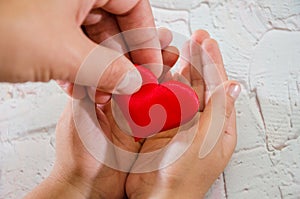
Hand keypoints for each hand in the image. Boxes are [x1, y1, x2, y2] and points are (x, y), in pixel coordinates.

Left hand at [0, 0, 161, 93]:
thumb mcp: (62, 51)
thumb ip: (106, 69)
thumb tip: (132, 80)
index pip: (135, 5)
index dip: (147, 39)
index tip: (150, 67)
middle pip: (115, 23)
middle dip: (121, 60)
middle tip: (127, 85)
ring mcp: (56, 4)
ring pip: (93, 36)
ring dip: (99, 68)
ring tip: (100, 92)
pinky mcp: (42, 20)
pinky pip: (72, 41)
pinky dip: (78, 65)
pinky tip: (76, 84)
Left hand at [25, 28, 177, 198]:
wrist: (89, 187)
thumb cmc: (78, 155)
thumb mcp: (79, 114)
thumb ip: (92, 87)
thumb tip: (114, 65)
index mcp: (97, 87)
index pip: (120, 57)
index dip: (139, 45)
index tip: (159, 38)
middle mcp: (115, 97)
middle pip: (139, 67)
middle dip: (157, 55)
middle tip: (173, 49)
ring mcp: (130, 111)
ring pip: (152, 84)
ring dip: (166, 71)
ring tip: (180, 62)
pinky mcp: (143, 126)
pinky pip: (160, 105)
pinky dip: (170, 94)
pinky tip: (180, 86)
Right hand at [126, 30, 240, 198]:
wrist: (155, 197)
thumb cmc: (183, 176)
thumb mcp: (205, 141)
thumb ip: (217, 111)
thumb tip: (233, 86)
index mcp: (218, 126)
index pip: (219, 87)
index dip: (213, 63)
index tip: (206, 43)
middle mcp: (200, 122)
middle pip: (201, 85)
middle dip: (199, 61)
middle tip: (195, 39)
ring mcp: (180, 123)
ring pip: (181, 90)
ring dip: (179, 69)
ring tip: (178, 50)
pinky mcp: (161, 126)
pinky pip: (162, 100)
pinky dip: (161, 85)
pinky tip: (160, 73)